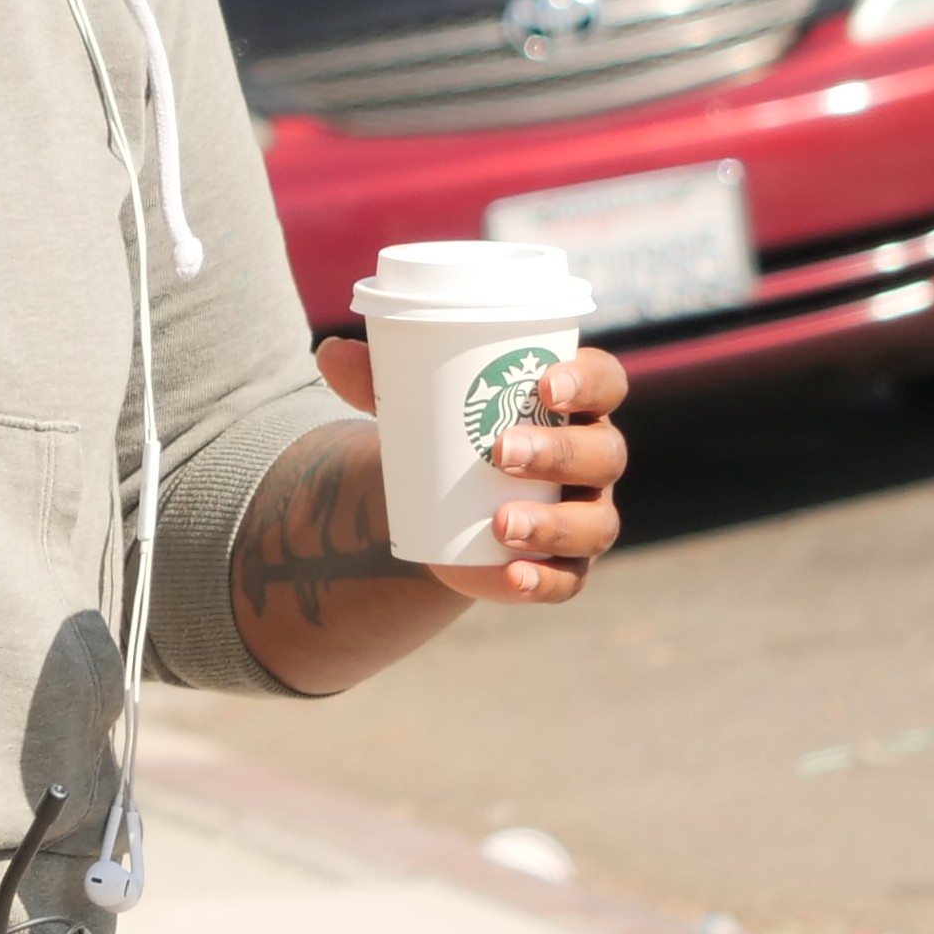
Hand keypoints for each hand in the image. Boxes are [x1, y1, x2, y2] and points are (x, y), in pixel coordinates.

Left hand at [313, 334, 630, 600]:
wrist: (444, 500)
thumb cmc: (448, 430)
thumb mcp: (416, 401)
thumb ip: (379, 379)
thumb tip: (328, 354)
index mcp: (572, 403)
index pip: (605, 381)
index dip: (588, 380)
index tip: (546, 383)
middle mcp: (592, 458)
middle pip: (602, 452)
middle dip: (559, 451)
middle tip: (501, 451)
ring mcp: (585, 514)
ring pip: (593, 521)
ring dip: (553, 523)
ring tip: (501, 523)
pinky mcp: (565, 565)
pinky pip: (569, 578)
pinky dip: (544, 580)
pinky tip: (513, 576)